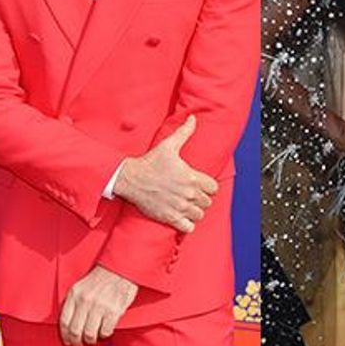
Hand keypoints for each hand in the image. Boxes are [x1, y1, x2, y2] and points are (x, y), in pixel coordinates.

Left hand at [59, 265, 137, 345]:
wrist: (119, 268)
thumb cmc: (100, 278)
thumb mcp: (80, 286)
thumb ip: (73, 302)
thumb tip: (68, 325)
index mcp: (75, 294)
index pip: (64, 322)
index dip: (65, 336)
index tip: (67, 342)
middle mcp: (85, 301)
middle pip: (75, 331)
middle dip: (76, 343)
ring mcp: (100, 306)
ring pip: (89, 334)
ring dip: (90, 341)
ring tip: (92, 340)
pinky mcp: (114, 311)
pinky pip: (105, 331)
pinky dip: (104, 335)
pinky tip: (104, 332)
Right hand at [113, 115, 217, 233]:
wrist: (130, 179)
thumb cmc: (150, 162)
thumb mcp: (168, 145)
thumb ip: (184, 132)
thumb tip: (193, 118)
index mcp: (191, 177)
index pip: (213, 188)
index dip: (208, 186)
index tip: (200, 184)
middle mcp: (188, 194)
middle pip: (207, 202)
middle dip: (201, 199)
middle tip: (191, 195)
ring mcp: (180, 207)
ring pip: (199, 215)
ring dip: (195, 211)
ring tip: (186, 205)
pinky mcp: (170, 218)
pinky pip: (189, 227)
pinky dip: (187, 224)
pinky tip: (181, 217)